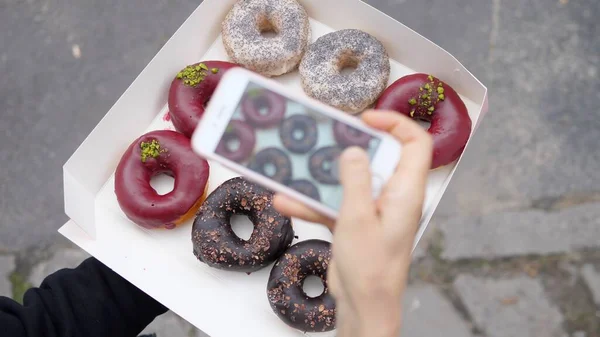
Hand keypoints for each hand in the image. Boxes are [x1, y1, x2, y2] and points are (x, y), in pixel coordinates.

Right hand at [274, 110, 432, 336]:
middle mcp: (392, 196)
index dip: (395, 123)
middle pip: (377, 157)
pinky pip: (334, 202)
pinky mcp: (355, 221)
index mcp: (405, 191)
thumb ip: (356, 181)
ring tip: (296, 166)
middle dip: (348, 145)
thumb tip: (354, 149)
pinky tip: (286, 200)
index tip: (365, 118)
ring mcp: (372, 209)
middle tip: (324, 136)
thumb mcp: (357, 219)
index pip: (415, 144)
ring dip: (323, 175)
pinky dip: (312, 202)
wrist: (364, 307)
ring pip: (350, 179)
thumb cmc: (370, 268)